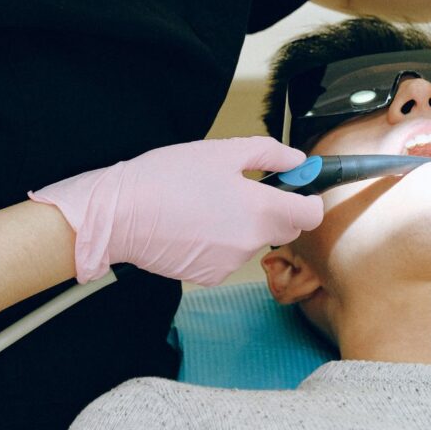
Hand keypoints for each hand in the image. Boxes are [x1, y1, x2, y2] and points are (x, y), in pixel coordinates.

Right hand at [29, 137, 322, 285]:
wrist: (119, 215)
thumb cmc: (167, 178)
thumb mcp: (221, 152)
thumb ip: (268, 154)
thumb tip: (298, 161)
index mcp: (259, 209)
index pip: (311, 214)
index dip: (308, 199)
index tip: (297, 188)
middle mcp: (251, 241)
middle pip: (284, 229)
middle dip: (276, 211)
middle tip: (246, 189)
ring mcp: (230, 263)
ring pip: (253, 241)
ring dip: (243, 225)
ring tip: (207, 203)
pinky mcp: (209, 276)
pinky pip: (228, 256)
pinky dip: (219, 242)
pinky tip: (193, 224)